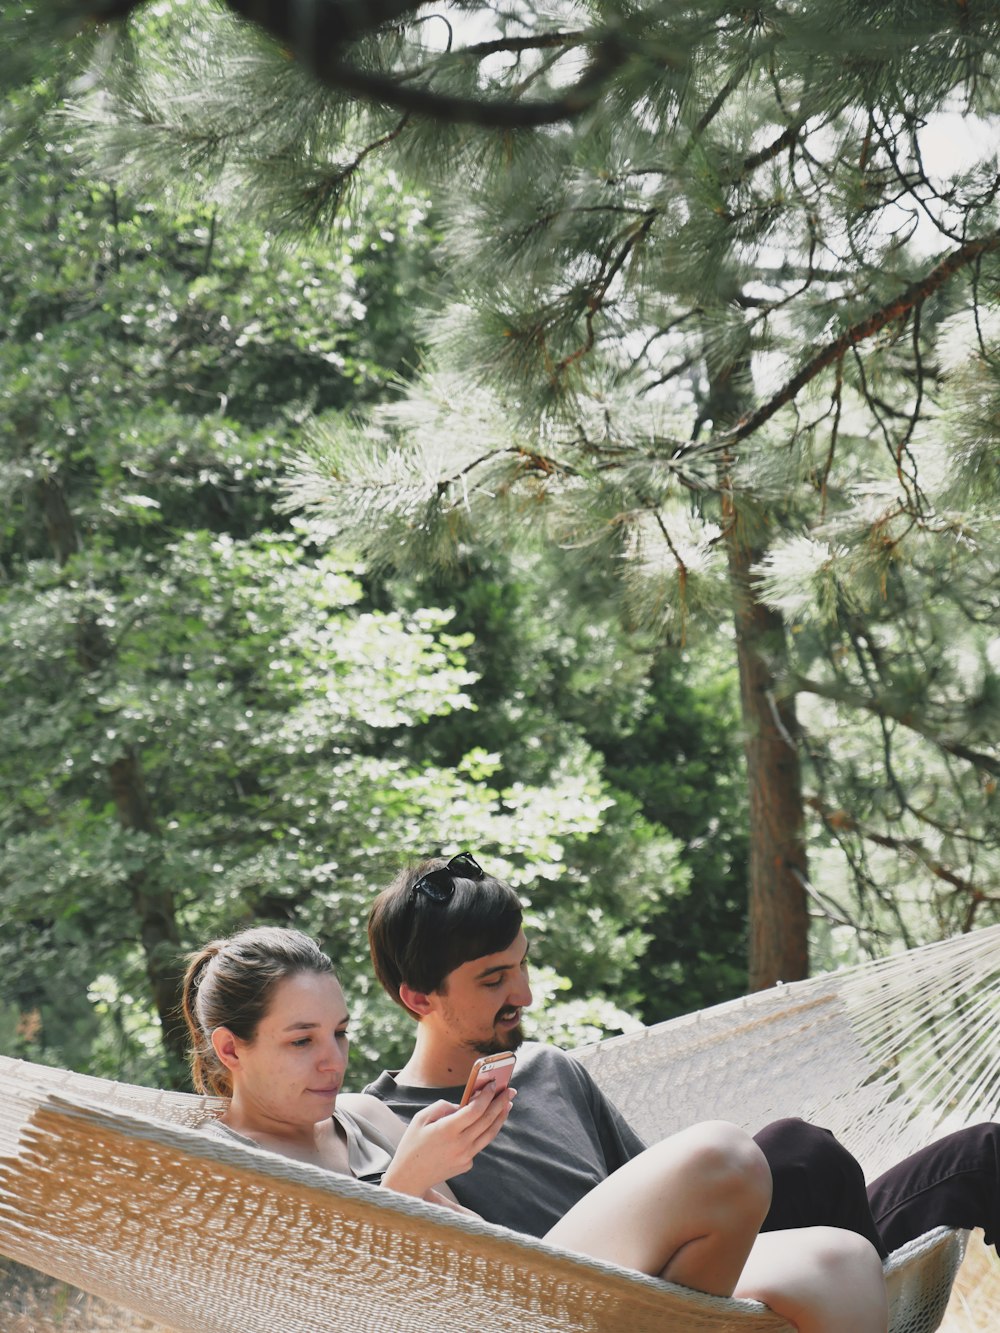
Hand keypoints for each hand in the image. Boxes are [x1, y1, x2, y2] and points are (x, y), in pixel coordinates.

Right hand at [381, 1082, 514, 1199]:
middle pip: (487, 1120)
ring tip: (507, 1105)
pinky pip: (479, 1145)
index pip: (475, 1110)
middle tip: (510, 1091)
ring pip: (489, 1134)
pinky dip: (484, 1132)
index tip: (494, 1084)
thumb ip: (442, 1107)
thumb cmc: (412, 1145)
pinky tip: (487, 1122)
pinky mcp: (467, 1165)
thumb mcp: (420, 1119)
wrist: (409, 1178)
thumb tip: (462, 1105)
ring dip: (500, 1118)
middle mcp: (460, 1144)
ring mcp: (465, 1157)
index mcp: (447, 1130)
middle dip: (500, 1102)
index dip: (487, 1095)